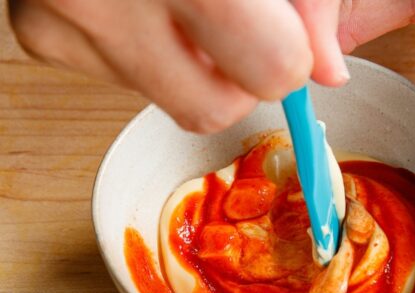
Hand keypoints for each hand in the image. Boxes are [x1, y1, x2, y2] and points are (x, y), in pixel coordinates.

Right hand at [10, 0, 347, 132]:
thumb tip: (330, 71)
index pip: (272, 69)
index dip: (291, 53)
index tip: (287, 30)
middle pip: (212, 106)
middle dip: (241, 74)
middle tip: (248, 24)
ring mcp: (65, 16)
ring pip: (164, 98)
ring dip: (192, 61)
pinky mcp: (37, 30)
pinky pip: (117, 74)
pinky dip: (143, 44)